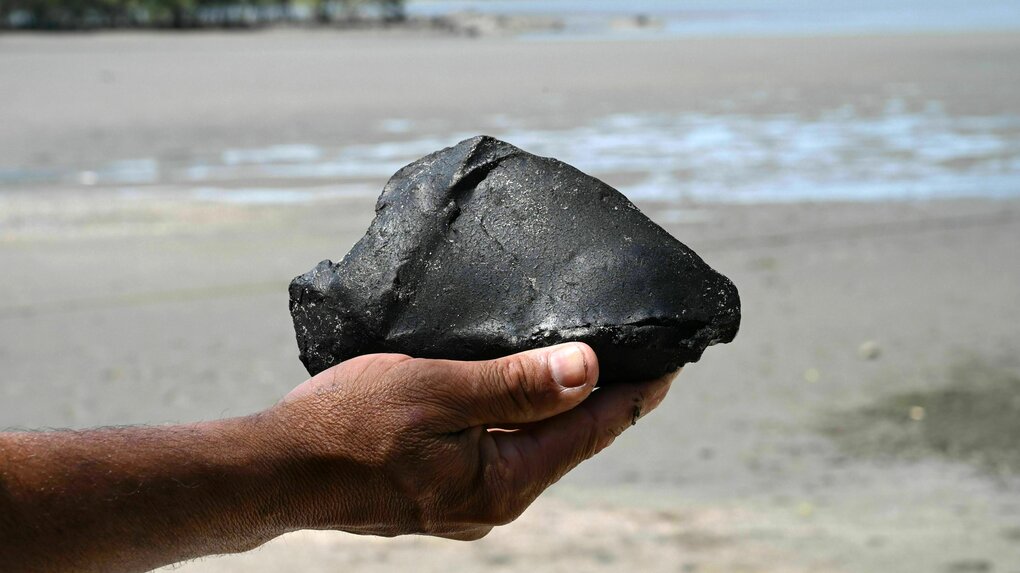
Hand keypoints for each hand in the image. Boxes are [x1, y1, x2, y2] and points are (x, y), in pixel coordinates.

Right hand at [265, 342, 676, 540]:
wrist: (279, 468)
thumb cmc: (347, 425)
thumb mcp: (435, 391)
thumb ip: (514, 385)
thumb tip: (588, 370)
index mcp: (502, 482)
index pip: (591, 431)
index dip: (635, 394)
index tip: (672, 361)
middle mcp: (494, 501)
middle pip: (571, 442)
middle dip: (607, 399)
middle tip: (639, 354)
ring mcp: (468, 500)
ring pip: (538, 445)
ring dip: (565, 406)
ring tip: (590, 363)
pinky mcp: (445, 489)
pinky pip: (504, 448)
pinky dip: (526, 416)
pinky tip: (525, 388)